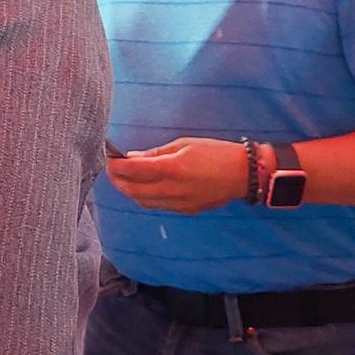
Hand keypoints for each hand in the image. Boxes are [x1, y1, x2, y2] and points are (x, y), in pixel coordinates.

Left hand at [106, 137, 250, 213]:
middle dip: (116, 180)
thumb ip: (156, 153)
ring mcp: (179, 203)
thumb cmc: (216, 152)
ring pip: (141, 201)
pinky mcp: (185, 210)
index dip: (115, 165)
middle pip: (132, 190)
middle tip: (111, 168)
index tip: (109, 157)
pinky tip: (143, 187)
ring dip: (128, 190)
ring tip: (124, 178)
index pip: (132, 171)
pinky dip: (143, 197)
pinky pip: (156, 206)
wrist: (245, 174)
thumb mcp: (184, 144)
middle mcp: (173, 189)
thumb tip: (133, 157)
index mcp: (172, 169)